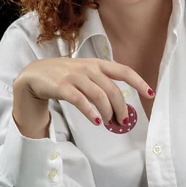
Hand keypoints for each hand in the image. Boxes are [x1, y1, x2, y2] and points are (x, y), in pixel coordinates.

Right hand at [13, 57, 153, 126]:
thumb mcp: (85, 73)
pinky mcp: (62, 86)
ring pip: (99, 96)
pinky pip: (81, 101)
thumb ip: (102, 84)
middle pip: (113, 89)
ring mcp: (75, 76)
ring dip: (108, 113)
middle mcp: (88, 68)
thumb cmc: (64, 76)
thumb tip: (122, 105)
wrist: (35, 75)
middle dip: (121, 107)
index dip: (139, 82)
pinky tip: (97, 121)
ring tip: (109, 123)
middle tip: (123, 121)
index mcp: (97, 64)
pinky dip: (91, 113)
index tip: (150, 94)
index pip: (124, 71)